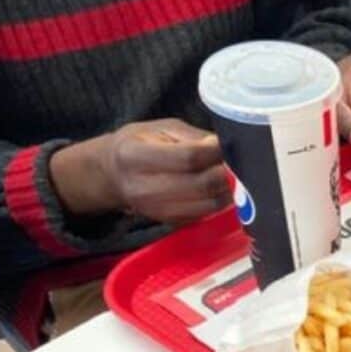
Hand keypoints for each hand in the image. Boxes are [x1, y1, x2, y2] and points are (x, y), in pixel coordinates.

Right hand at [50, 119, 229, 224]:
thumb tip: (224, 147)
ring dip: (227, 192)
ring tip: (232, 177)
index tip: (229, 146)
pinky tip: (221, 190)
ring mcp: (155, 210)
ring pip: (207, 205)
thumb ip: (193, 138)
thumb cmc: (141, 143)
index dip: (215, 152)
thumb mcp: (161, 128)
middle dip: (225, 174)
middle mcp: (143, 188)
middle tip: (237, 163)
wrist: (112, 174)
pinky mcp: (168, 223)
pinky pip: (203, 215)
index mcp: (135, 155)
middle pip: (200, 185)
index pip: (188, 158)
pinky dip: (218, 203)